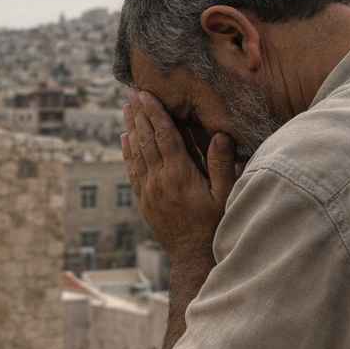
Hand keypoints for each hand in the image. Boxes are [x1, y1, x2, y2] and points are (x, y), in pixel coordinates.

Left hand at [122, 90, 236, 256]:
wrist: (191, 256)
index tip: (145, 95)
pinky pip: (132, 170)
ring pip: (136, 152)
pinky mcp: (143, 199)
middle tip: (132, 92)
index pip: (164, 136)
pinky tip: (125, 138)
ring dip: (131, 127)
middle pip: (146, 139)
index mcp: (179, 175)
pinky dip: (127, 151)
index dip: (154, 113)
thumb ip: (221, 165)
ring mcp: (148, 190)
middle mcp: (159, 179)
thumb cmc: (214, 225)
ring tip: (126, 107)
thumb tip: (221, 135)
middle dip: (139, 114)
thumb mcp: (224, 196)